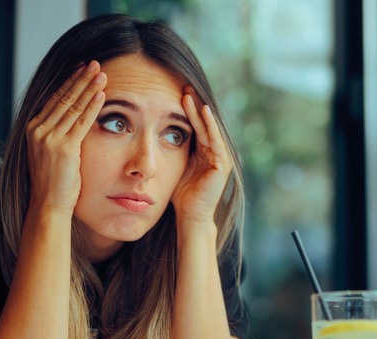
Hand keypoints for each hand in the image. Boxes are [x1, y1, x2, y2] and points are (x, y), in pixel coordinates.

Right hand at [25, 61, 106, 213]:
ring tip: (101, 73)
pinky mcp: (63, 148)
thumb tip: (72, 121)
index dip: (69, 82)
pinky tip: (101, 95)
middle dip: (80, 78)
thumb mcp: (50, 154)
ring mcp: (49, 138)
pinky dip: (92, 107)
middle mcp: (38, 130)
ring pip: (72, 106)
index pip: (54, 99)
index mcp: (33, 129)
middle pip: (63, 97)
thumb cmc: (54, 183)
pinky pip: (81, 122)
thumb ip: (57, 135)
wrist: (48, 204)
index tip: (81, 68)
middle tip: (94, 63)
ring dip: (88, 87)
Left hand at [172, 87, 233, 226]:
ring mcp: (221, 158)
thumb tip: (154, 135)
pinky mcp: (223, 164)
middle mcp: (215, 152)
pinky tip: (202, 111)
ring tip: (190, 94)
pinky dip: (209, 125)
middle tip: (184, 85)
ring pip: (209, 128)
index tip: (176, 92)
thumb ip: (172, 152)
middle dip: (194, 105)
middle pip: (204, 123)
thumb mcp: (174, 167)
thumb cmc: (180, 196)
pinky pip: (215, 140)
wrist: (190, 216)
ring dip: (200, 111)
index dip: (187, 109)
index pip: (196, 125)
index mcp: (204, 152)